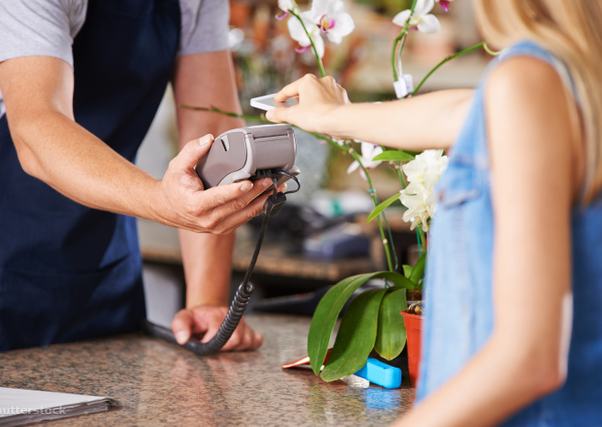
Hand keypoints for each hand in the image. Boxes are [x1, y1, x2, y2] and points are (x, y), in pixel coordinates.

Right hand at [156, 134, 273, 233]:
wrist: (166, 208)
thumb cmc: (174, 186)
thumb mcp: (177, 166)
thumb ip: (192, 151)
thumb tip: (209, 139)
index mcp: (196, 205)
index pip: (220, 198)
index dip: (237, 190)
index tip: (250, 181)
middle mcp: (208, 219)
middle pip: (238, 206)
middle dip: (258, 192)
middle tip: (271, 179)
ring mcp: (217, 227)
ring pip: (245, 215)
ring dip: (263, 201)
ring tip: (276, 187)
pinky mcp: (224, 228)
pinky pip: (244, 219)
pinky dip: (258, 208)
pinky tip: (268, 196)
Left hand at [171, 305, 263, 350]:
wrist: (208, 312)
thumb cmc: (196, 318)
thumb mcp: (183, 318)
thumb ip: (180, 326)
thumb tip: (183, 339)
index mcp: (216, 314)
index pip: (219, 331)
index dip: (210, 342)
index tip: (204, 344)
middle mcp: (232, 317)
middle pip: (237, 338)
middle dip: (224, 347)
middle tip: (214, 347)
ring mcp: (243, 323)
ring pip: (247, 341)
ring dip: (235, 348)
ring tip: (223, 345)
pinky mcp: (250, 330)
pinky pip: (256, 341)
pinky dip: (248, 346)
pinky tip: (237, 346)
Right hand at [266, 74, 348, 132]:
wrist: (340, 121)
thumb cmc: (318, 116)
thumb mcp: (293, 116)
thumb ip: (279, 114)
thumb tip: (270, 114)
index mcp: (308, 81)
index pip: (289, 89)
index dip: (280, 98)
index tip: (276, 103)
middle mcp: (322, 81)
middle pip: (304, 92)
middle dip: (297, 101)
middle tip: (290, 111)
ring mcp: (334, 88)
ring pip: (318, 96)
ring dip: (311, 104)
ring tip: (306, 115)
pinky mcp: (342, 98)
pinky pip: (329, 102)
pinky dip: (323, 107)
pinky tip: (320, 116)